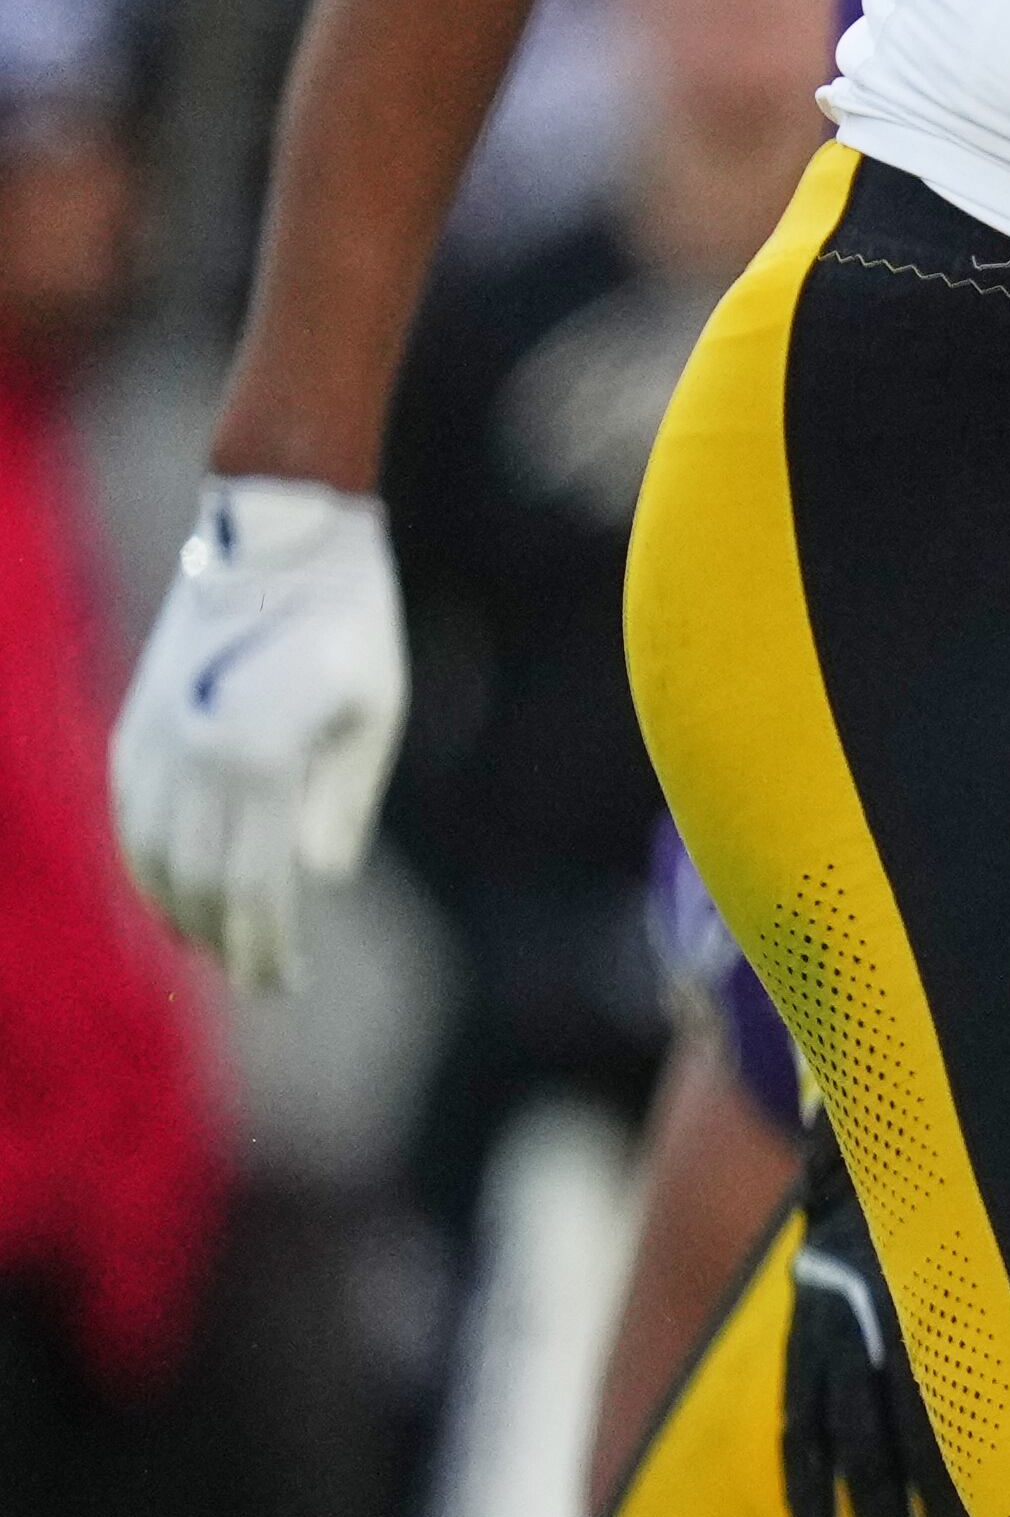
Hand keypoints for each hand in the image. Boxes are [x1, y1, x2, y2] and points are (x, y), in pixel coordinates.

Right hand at [107, 477, 407, 990]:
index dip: (265, 945)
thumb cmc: (350, 624)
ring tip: (214, 948)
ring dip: (177, 911)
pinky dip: (144, 863)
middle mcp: (192, 755)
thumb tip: (314, 882)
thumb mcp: (374, 716)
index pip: (254, 887)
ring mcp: (154, 736)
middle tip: (258, 981)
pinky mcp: (138, 719)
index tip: (284, 983)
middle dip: (225, 941)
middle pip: (197, 883)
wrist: (279, 532)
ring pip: (149, 855)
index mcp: (257, 759)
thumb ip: (341, 807)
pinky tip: (170, 892)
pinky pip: (129, 813)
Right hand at [778, 1117, 999, 1516]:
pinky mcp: (803, 1332)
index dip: (998, 1495)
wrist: (897, 1122)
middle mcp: (892, 1314)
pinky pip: (797, 1422)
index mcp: (958, 1294)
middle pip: (915, 1444)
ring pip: (854, 1443)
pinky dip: (807, 1487)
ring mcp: (837, 1326)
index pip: (976, 1416)